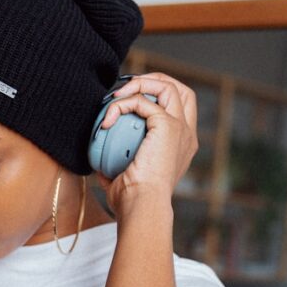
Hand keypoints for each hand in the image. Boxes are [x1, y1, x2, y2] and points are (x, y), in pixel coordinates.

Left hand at [95, 73, 198, 217]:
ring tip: (114, 99)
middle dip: (152, 80)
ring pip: (167, 86)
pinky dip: (122, 104)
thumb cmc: (132, 201)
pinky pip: (143, 101)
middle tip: (124, 91)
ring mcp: (180, 128)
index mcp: (181, 144)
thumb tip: (100, 161)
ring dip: (138, 84)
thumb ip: (116, 166)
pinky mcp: (168, 126)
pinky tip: (107, 119)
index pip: (178, 106)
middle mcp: (186, 133)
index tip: (128, 100)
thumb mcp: (124, 179)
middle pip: (180, 89)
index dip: (156, 94)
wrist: (141, 206)